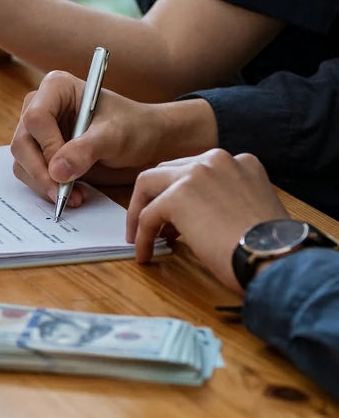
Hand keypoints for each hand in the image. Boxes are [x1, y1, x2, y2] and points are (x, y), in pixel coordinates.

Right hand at [10, 71, 216, 207]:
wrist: (145, 140)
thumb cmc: (134, 127)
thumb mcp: (114, 136)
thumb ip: (85, 150)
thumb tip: (56, 172)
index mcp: (56, 88)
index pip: (36, 118)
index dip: (47, 147)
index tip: (64, 172)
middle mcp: (40, 105)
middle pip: (22, 142)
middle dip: (41, 172)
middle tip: (62, 195)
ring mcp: (38, 130)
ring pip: (22, 160)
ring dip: (44, 184)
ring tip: (74, 197)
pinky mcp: (40, 151)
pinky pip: (30, 172)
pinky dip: (46, 187)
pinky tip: (72, 193)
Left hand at [126, 150, 287, 292]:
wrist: (276, 258)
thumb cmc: (272, 246)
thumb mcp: (253, 208)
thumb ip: (227, 199)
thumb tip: (198, 215)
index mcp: (240, 162)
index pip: (195, 169)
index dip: (181, 191)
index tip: (176, 215)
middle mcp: (216, 159)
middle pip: (168, 171)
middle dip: (156, 196)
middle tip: (152, 222)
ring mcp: (195, 174)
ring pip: (148, 184)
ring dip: (140, 211)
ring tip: (139, 236)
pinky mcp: (177, 196)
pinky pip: (148, 216)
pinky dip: (142, 235)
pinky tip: (144, 253)